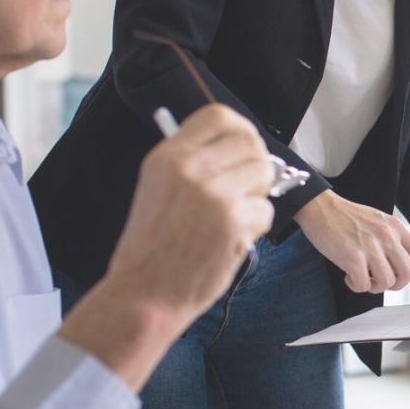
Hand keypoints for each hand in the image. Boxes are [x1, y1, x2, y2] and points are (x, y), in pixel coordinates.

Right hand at [106, 104, 275, 323]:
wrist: (144, 292)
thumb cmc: (152, 247)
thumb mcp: (158, 188)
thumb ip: (191, 164)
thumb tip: (233, 146)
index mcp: (168, 156)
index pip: (218, 116)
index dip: (240, 129)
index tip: (244, 146)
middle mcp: (191, 168)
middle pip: (250, 142)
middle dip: (256, 164)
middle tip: (245, 188)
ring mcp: (214, 193)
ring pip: (263, 173)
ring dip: (256, 196)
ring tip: (233, 216)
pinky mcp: (233, 221)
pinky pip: (265, 210)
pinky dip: (255, 226)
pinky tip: (230, 239)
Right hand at [295, 191, 409, 293]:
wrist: (322, 207)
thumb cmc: (349, 218)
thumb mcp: (380, 222)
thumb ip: (395, 241)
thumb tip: (405, 265)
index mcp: (396, 228)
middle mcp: (387, 236)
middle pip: (407, 274)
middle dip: (395, 284)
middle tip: (379, 280)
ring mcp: (371, 246)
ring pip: (386, 282)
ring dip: (373, 285)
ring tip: (361, 275)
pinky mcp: (353, 256)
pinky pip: (363, 285)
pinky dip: (356, 286)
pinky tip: (348, 275)